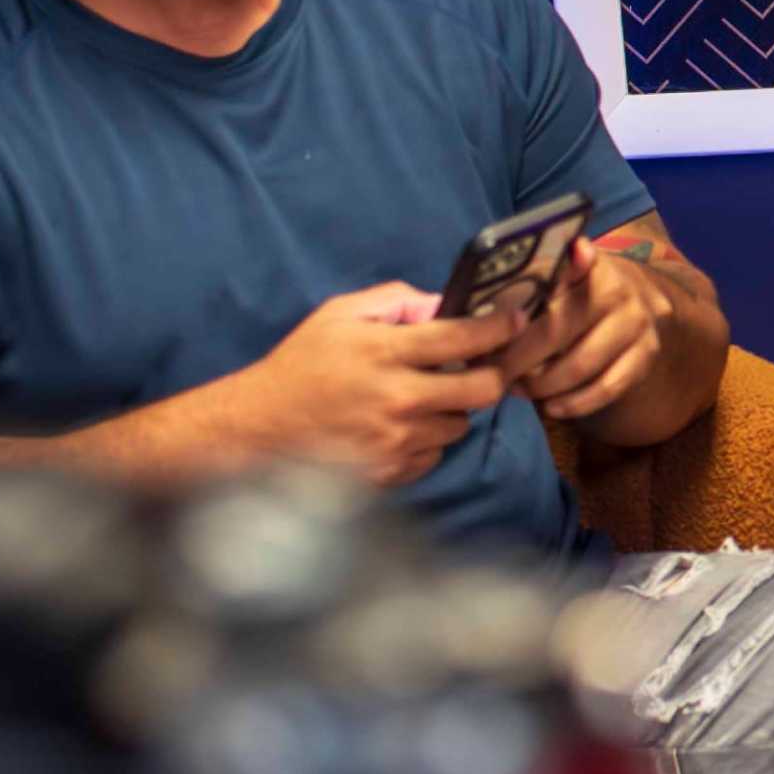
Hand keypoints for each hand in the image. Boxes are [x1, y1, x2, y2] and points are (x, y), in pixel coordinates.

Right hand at [240, 285, 517, 485]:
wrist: (258, 428)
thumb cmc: (301, 364)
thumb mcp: (339, 315)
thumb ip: (395, 301)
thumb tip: (443, 304)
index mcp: (385, 353)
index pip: (464, 338)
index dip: (499, 327)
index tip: (515, 320)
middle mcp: (397, 399)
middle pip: (484, 390)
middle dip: (491, 374)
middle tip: (478, 366)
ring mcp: (396, 441)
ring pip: (461, 424)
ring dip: (453, 409)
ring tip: (421, 397)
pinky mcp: (391, 472)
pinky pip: (435, 454)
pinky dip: (428, 439)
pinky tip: (401, 426)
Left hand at [502, 235, 669, 429]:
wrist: (632, 307)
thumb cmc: (572, 297)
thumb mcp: (552, 280)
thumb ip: (521, 289)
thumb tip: (477, 317)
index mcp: (587, 264)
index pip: (569, 267)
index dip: (565, 268)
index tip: (543, 284)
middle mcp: (617, 289)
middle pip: (557, 329)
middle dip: (517, 357)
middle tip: (491, 373)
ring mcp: (636, 323)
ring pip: (580, 365)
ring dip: (542, 385)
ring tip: (517, 389)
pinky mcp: (645, 356)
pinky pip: (606, 388)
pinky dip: (574, 403)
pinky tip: (552, 407)